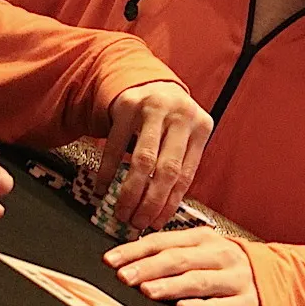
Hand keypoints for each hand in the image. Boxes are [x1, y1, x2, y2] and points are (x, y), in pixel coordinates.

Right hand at [97, 81, 212, 230]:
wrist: (150, 82)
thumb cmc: (170, 119)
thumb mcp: (185, 136)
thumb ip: (180, 165)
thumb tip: (163, 212)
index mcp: (200, 127)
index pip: (185, 174)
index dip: (170, 204)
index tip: (156, 223)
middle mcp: (180, 115)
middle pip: (166, 169)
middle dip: (150, 202)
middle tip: (137, 222)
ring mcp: (154, 109)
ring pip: (142, 160)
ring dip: (131, 191)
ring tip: (122, 211)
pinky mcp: (128, 106)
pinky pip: (115, 145)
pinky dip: (108, 171)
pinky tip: (103, 188)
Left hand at [103, 227, 259, 305]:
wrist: (280, 280)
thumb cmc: (228, 268)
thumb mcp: (203, 252)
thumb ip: (171, 253)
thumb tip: (127, 262)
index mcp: (203, 239)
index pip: (163, 241)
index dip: (135, 250)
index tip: (111, 261)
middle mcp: (219, 255)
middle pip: (179, 259)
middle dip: (148, 268)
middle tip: (124, 277)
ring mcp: (234, 278)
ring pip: (199, 281)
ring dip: (172, 286)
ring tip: (148, 291)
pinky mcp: (247, 302)